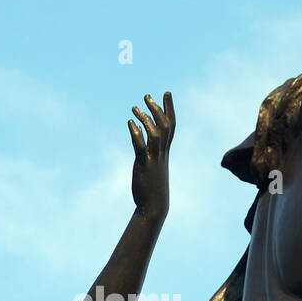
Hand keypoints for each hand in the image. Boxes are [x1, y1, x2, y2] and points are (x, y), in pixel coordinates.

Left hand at [129, 91, 174, 220]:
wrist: (154, 207)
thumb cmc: (153, 190)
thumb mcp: (154, 169)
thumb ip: (152, 156)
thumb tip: (146, 150)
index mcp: (165, 152)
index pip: (171, 126)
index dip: (169, 108)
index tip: (166, 93)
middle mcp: (162, 152)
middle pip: (165, 125)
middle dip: (158, 108)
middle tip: (147, 96)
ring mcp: (154, 158)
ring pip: (155, 133)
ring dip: (146, 118)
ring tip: (134, 108)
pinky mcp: (144, 164)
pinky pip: (141, 145)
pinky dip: (136, 133)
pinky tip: (130, 123)